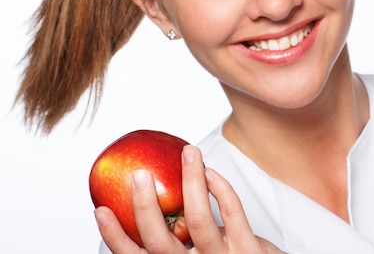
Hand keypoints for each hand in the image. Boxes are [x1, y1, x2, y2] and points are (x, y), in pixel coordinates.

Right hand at [95, 145, 284, 253]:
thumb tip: (149, 200)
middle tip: (140, 174)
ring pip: (198, 221)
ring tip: (188, 152)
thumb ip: (178, 238)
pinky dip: (220, 189)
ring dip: (191, 181)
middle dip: (145, 207)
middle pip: (161, 243)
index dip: (115, 237)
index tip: (99, 209)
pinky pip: (233, 214)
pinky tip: (211, 172)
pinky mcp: (250, 251)